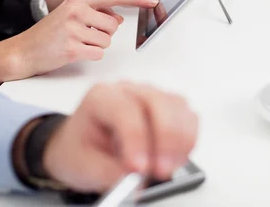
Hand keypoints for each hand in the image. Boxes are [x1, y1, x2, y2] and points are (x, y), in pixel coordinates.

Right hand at [14, 0, 157, 77]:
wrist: (24, 50)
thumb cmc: (51, 33)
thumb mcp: (72, 14)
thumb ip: (96, 12)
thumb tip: (119, 19)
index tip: (153, 1)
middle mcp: (77, 9)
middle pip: (114, 25)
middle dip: (104, 33)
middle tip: (83, 35)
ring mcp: (74, 28)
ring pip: (107, 41)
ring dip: (96, 45)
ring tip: (77, 43)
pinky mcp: (72, 47)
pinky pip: (98, 53)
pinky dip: (90, 55)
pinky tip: (74, 52)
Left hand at [42, 82, 197, 192]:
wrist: (84, 147)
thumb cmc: (81, 150)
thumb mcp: (84, 167)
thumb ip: (110, 173)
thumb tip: (136, 178)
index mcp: (101, 98)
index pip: (124, 110)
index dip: (136, 139)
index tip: (138, 168)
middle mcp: (128, 91)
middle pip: (157, 102)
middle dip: (165, 139)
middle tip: (161, 171)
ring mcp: (151, 96)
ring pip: (177, 107)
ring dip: (179, 141)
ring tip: (165, 168)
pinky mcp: (168, 108)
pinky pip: (188, 118)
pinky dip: (187, 140)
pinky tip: (174, 159)